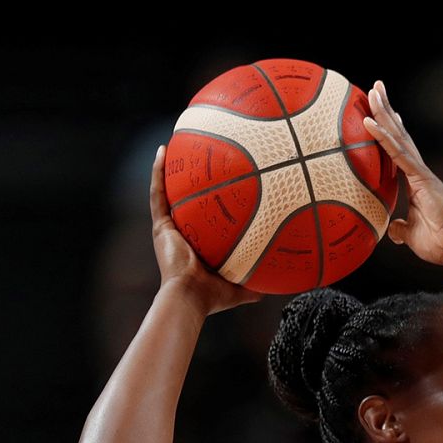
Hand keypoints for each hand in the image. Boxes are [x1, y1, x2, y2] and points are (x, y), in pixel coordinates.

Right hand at [150, 144, 260, 314]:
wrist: (190, 298)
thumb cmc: (212, 297)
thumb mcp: (242, 286)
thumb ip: (259, 282)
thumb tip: (285, 282)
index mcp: (197, 245)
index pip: (202, 219)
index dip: (207, 203)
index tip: (218, 185)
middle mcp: (181, 234)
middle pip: (185, 201)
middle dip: (189, 181)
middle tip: (198, 158)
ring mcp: (168, 228)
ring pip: (167, 191)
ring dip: (169, 168)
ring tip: (176, 145)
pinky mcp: (159, 225)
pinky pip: (158, 192)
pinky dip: (158, 171)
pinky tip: (164, 151)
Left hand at [364, 80, 442, 268]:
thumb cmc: (441, 243)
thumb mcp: (412, 234)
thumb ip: (402, 228)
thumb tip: (394, 230)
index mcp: (416, 182)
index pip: (398, 150)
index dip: (388, 130)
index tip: (379, 112)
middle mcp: (419, 172)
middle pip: (399, 135)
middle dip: (386, 110)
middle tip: (375, 87)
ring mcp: (421, 172)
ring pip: (398, 136)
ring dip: (384, 112)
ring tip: (373, 90)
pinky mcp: (422, 178)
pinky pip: (398, 153)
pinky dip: (382, 136)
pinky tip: (369, 122)